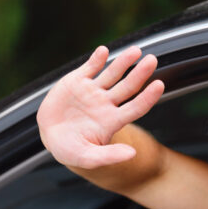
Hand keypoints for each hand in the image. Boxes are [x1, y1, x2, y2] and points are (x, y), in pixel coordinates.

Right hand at [37, 45, 164, 169]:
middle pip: (128, 86)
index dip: (148, 97)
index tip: (159, 85)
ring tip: (135, 51)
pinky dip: (97, 59)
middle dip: (140, 73)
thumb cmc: (69, 150)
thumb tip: (132, 154)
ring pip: (112, 73)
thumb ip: (109, 156)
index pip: (136, 107)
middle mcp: (106, 103)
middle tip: (152, 60)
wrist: (47, 136)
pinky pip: (90, 67)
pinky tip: (104, 51)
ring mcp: (92, 90)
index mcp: (112, 121)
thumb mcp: (87, 157)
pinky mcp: (77, 81)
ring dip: (123, 62)